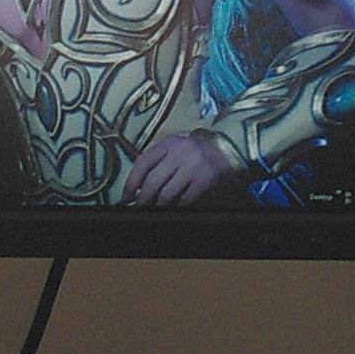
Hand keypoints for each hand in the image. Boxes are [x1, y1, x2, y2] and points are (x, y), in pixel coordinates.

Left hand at [124, 133, 246, 207]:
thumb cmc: (195, 151)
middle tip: (140, 208)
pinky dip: (177, 207)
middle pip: (153, 181)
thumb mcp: (175, 148)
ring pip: (167, 194)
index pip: (143, 163)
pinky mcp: (205, 180)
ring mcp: (193, 166)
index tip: (126, 196)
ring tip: (156, 210)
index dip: (131, 182)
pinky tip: (174, 208)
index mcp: (168, 143)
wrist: (228, 147)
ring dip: (158, 206)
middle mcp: (179, 153)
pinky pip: (185, 200)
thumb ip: (158, 161)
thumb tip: (137, 188)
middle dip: (143, 199)